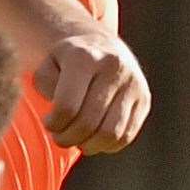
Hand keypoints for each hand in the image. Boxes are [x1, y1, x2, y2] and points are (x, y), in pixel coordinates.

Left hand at [33, 30, 150, 154]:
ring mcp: (133, 83)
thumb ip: (45, 87)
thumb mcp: (47, 65)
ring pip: (111, 133)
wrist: (100, 44)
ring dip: (89, 145)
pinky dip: (107, 145)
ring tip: (76, 141)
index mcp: (84, 58)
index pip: (67, 106)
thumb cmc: (66, 62)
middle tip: (59, 138)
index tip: (48, 123)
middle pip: (88, 122)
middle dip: (68, 138)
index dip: (54, 123)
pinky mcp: (144, 99)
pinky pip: (126, 135)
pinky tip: (93, 139)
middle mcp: (113, 67)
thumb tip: (57, 116)